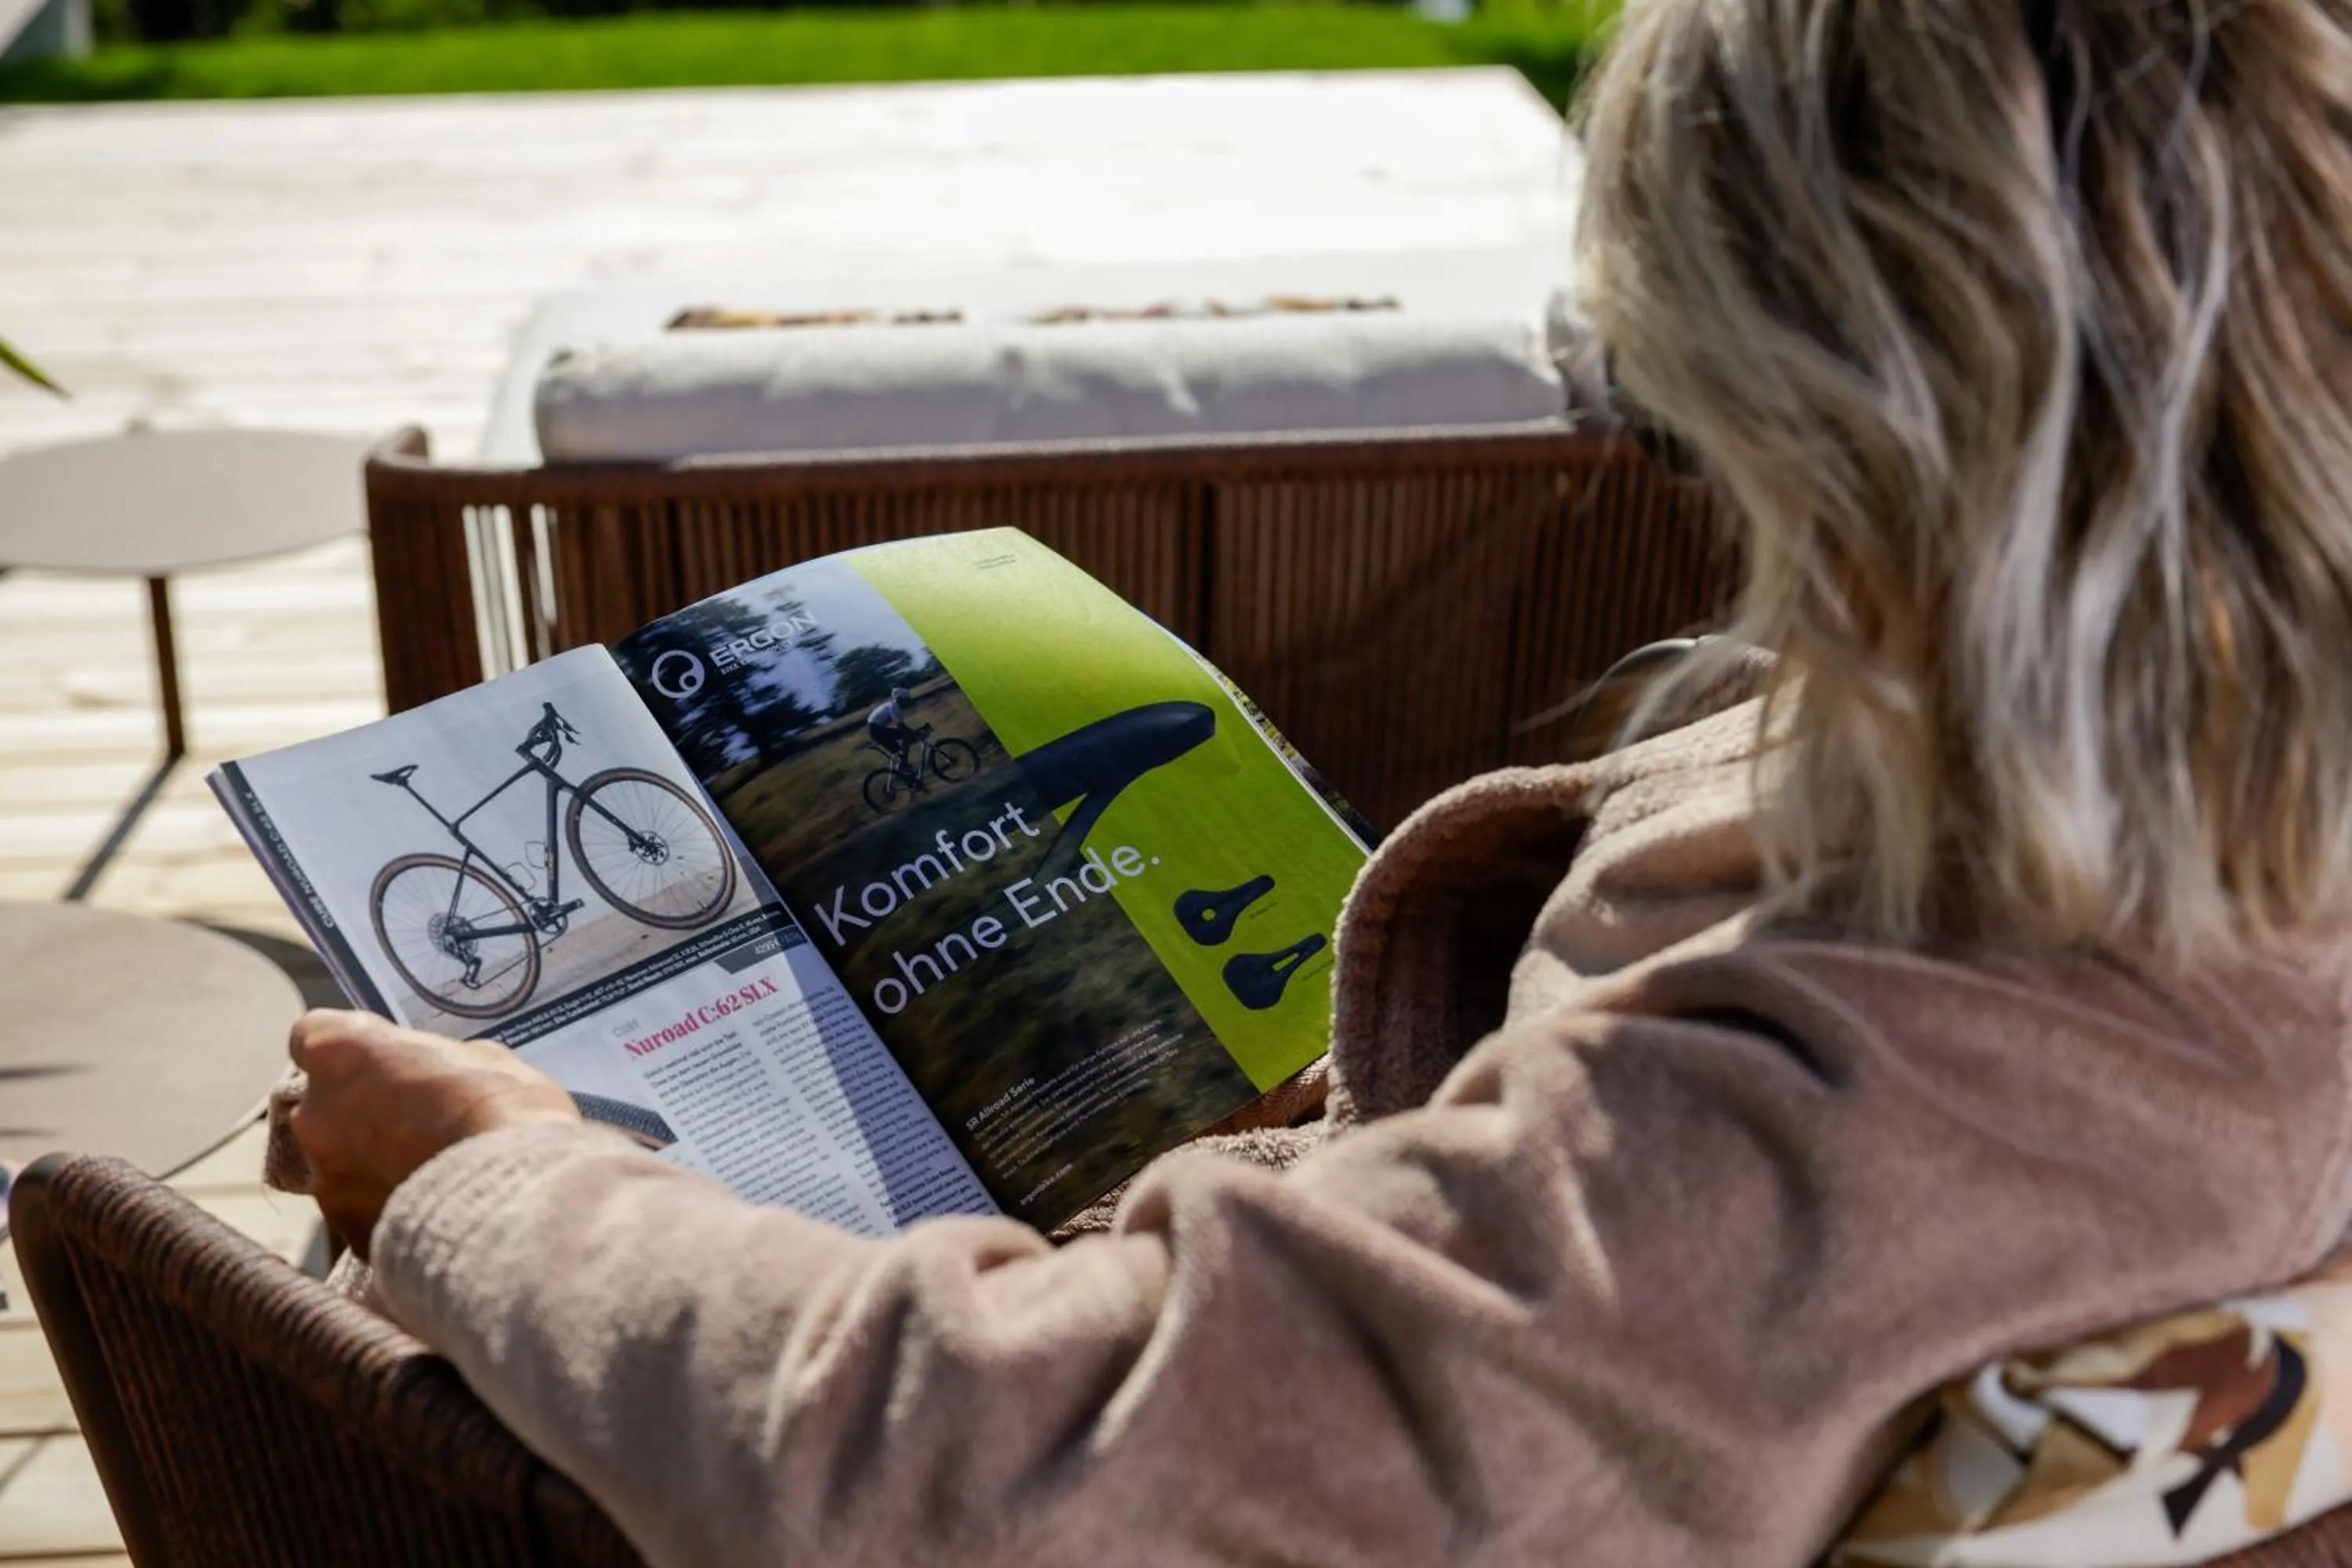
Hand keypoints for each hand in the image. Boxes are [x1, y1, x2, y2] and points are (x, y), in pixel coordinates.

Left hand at [287, 1009, 578, 1260]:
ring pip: (340, 1165)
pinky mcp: (346, 1231)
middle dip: (360, 1113)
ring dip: (372, 1165)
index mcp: (341, 1053)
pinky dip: (388, 1209)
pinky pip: (362, 1212)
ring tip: (428, 1174)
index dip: (348, 1050)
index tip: (377, 1061)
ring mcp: (324, 1179)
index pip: (312, 1035)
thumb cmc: (500, 1107)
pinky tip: (433, 1208)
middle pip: (323, 1107)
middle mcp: (315, 1114)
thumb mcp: (478, 1058)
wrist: (511, 1196)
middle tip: (413, 1123)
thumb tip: (431, 1079)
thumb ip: (432, 1064)